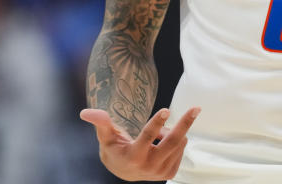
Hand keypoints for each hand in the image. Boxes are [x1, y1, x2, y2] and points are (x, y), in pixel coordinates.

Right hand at [79, 106, 200, 180]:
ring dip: (171, 131)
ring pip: (179, 142)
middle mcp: (149, 167)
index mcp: (133, 156)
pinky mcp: (170, 174)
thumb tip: (85, 112)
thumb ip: (100, 122)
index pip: (147, 137)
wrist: (124, 171)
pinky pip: (181, 148)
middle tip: (196, 108)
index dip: (157, 122)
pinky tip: (161, 143)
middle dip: (184, 123)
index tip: (167, 109)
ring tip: (157, 134)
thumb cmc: (114, 148)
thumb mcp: (106, 136)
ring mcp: (161, 172)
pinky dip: (175, 140)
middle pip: (172, 141)